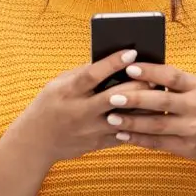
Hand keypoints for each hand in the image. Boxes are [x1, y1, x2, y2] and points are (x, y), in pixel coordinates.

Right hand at [12, 49, 151, 165]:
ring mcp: (90, 130)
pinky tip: (152, 115)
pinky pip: (124, 134)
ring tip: (160, 95)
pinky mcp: (98, 144)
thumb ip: (82, 73)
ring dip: (144, 107)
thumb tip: (111, 60)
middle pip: (114, 97)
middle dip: (137, 86)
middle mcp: (80, 111)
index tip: (132, 52)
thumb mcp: (58, 84)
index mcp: (68, 92)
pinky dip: (139, 125)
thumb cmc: (49, 105)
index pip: (93, 75)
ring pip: (124, 119)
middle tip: (154, 75)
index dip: (113, 63)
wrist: (36, 142)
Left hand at [104, 62, 195, 163]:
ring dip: (133, 122)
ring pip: (158, 125)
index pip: (172, 76)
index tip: (129, 68)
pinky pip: (158, 143)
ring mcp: (192, 129)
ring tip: (111, 118)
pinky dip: (139, 139)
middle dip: (136, 99)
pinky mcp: (186, 147)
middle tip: (112, 97)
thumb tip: (138, 71)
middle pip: (162, 102)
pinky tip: (122, 135)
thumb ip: (174, 82)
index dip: (151, 72)